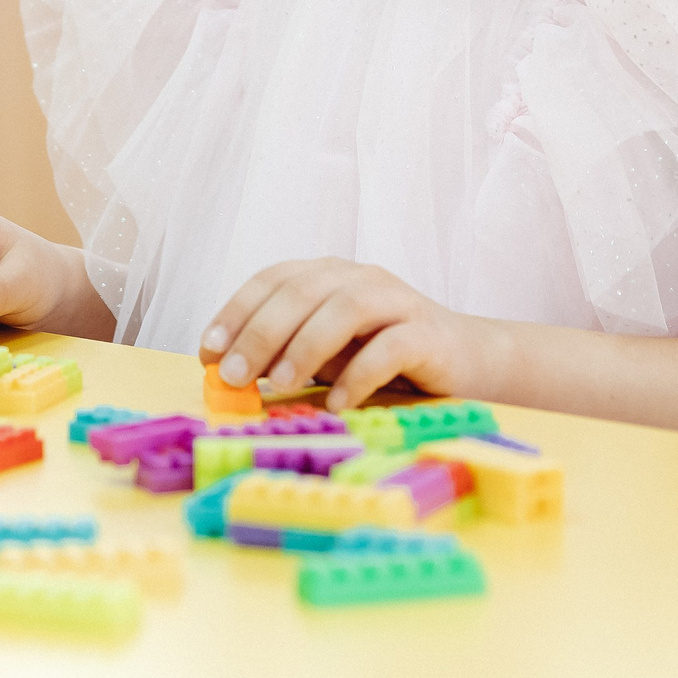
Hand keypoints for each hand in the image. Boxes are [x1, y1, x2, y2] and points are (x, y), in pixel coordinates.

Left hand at [200, 259, 487, 410]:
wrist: (470, 361)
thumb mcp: (326, 355)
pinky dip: (359, 374)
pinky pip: (391, 347)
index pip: (274, 279)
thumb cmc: (385, 358)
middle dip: (260, 333)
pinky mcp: (428, 334)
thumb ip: (284, 356)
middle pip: (302, 291)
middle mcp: (360, 278)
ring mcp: (397, 301)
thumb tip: (229, 374)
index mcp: (329, 275)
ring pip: (344, 309)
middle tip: (233, 375)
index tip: (208, 351)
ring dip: (304, 347)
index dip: (236, 311)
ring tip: (279, 384)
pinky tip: (339, 402)